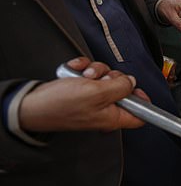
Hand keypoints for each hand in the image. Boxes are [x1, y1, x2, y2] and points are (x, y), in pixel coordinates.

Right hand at [19, 57, 145, 132]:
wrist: (31, 104)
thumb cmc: (60, 105)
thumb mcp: (97, 93)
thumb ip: (119, 87)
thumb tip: (131, 82)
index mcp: (112, 117)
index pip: (139, 116)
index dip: (143, 101)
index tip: (138, 88)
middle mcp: (104, 109)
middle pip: (122, 89)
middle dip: (112, 77)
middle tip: (100, 79)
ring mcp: (92, 99)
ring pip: (105, 78)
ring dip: (95, 71)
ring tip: (83, 76)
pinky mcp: (80, 90)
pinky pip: (90, 73)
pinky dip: (83, 68)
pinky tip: (75, 71)